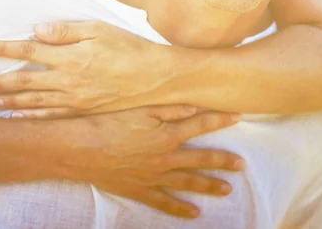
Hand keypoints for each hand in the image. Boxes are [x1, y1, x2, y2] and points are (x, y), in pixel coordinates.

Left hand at [0, 21, 171, 117]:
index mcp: (71, 57)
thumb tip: (37, 31)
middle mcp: (68, 81)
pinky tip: (20, 117)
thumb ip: (66, 31)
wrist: (154, 78)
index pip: (30, 51)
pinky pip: (53, 116)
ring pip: (35, 102)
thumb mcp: (99, 30)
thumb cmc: (129, 48)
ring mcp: (75, 100)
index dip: (5, 49)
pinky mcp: (84, 111)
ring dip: (10, 102)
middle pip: (25, 82)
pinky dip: (33, 117)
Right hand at [49, 105, 243, 218]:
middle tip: (241, 164)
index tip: (238, 117)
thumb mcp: (140, 110)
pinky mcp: (140, 190)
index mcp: (166, 134)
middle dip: (223, 161)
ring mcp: (153, 177)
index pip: (200, 125)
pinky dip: (180, 210)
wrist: (80, 149)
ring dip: (209, 185)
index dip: (220, 119)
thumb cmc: (108, 123)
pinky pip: (164, 203)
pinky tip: (194, 214)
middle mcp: (164, 158)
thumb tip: (195, 108)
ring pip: (188, 183)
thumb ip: (169, 109)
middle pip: (200, 159)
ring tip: (227, 188)